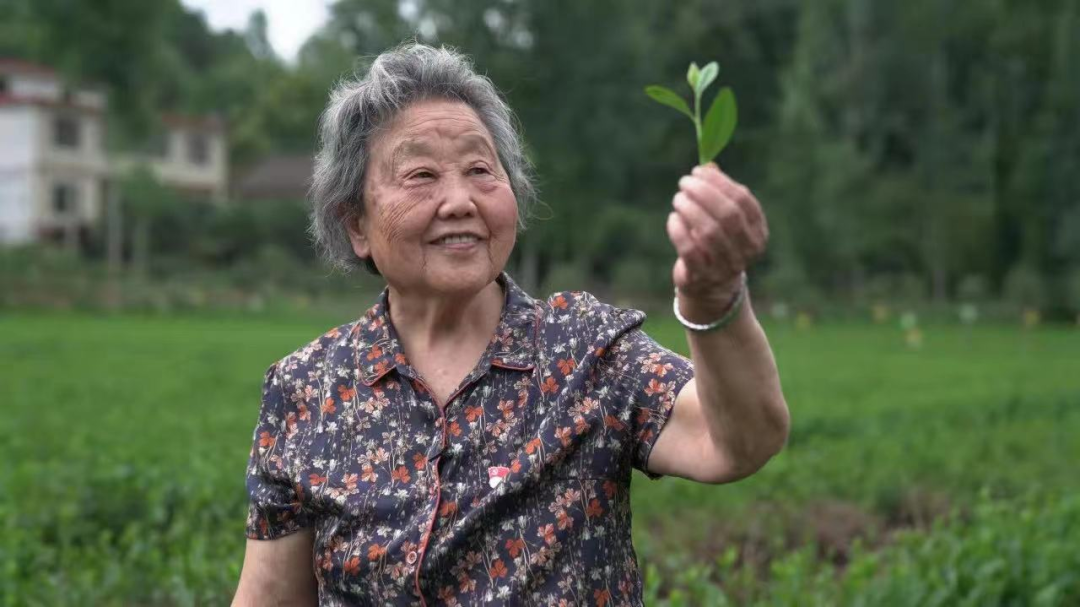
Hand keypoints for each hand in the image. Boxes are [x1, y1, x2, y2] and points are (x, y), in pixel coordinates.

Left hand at [667, 163, 768, 318]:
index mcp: (758, 232)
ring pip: (708, 232)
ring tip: (678, 199)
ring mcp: (726, 266)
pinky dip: (678, 230)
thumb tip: (708, 166)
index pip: (743, 200)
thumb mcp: (723, 219)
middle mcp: (747, 251)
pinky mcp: (702, 277)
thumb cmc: (717, 243)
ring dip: (689, 209)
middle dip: (703, 193)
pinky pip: (689, 250)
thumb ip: (719, 194)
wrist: (711, 286)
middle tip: (684, 182)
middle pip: (727, 215)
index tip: (699, 171)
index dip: (720, 182)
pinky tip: (673, 218)